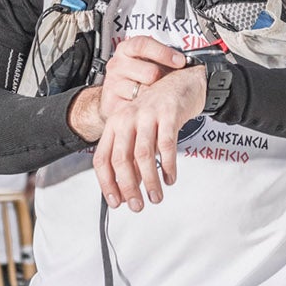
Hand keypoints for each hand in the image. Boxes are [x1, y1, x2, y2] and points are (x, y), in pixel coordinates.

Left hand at [93, 64, 206, 210]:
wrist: (183, 80)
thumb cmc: (159, 109)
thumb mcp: (139, 130)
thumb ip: (132, 156)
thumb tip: (128, 188)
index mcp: (115, 123)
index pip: (102, 158)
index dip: (107, 183)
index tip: (115, 201)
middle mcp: (128, 117)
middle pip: (121, 159)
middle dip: (128, 187)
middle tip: (137, 205)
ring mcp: (148, 114)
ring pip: (143, 155)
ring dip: (149, 181)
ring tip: (156, 196)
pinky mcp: (169, 113)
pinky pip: (167, 145)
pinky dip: (168, 166)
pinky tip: (170, 178)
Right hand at [98, 36, 187, 121]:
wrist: (115, 97)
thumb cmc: (137, 76)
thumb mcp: (147, 61)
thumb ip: (163, 58)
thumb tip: (190, 61)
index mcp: (127, 49)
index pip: (143, 45)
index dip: (164, 53)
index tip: (180, 61)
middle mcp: (117, 64)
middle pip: (149, 72)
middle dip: (163, 80)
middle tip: (168, 84)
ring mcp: (113, 83)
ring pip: (143, 91)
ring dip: (154, 96)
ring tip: (157, 96)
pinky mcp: (112, 102)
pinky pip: (135, 107)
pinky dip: (145, 108)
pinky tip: (148, 106)